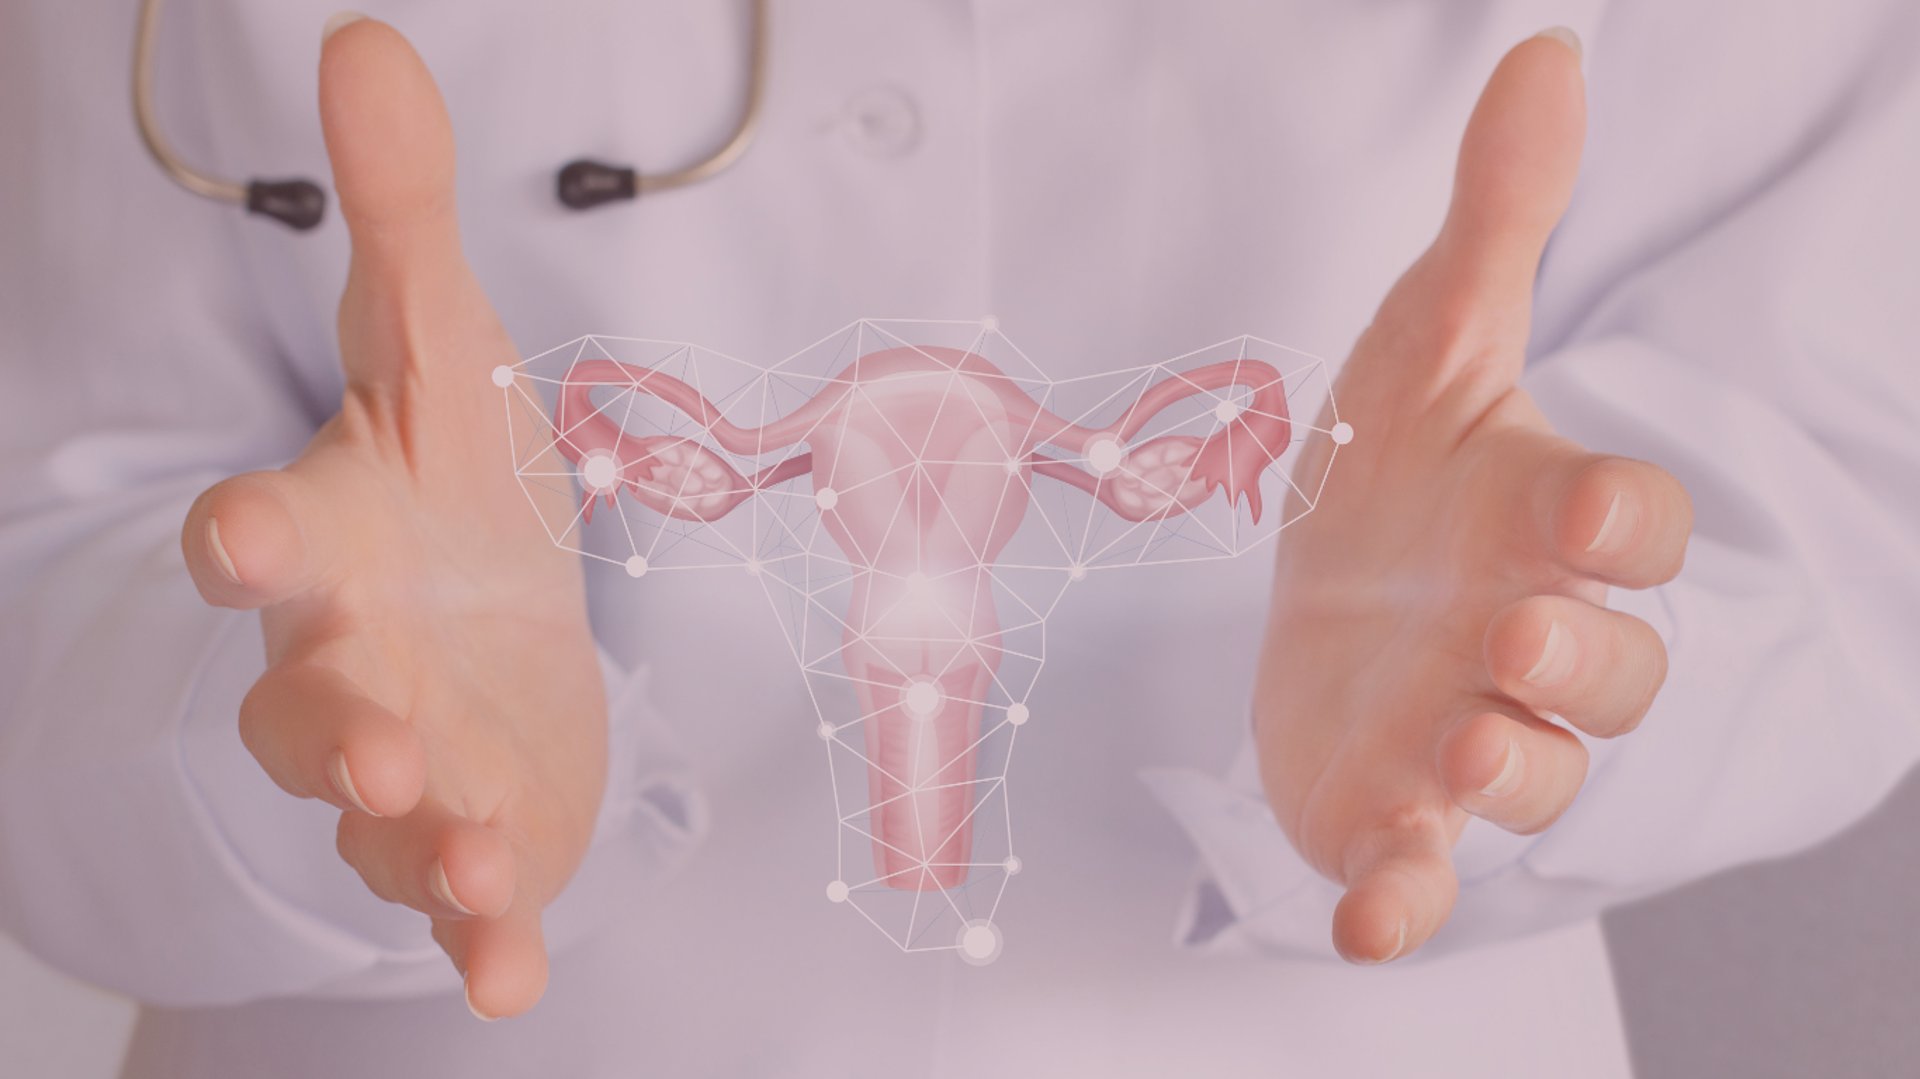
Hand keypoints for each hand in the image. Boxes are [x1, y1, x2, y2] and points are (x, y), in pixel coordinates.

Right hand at [180, 20, 603, 1018]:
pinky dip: (480, 939)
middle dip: (331, 716)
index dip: (252, 533)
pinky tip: (513, 981)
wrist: (489, 608)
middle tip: (371, 732)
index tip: (244, 531)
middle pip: (307, 699)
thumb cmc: (447, 484)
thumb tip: (373, 37)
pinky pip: (460, 896)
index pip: (267, 536)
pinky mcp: (467, 826)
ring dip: (417, 834)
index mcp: (329, 540)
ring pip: (381, 810)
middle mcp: (345, 659)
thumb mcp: (437, 344)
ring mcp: (402, 759)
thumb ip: (402, 217)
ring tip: (469, 853)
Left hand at [1255, 31, 1692, 962]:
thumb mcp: (1428, 345)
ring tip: (1454, 752)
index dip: (1622, 522)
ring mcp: (1466, 735)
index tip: (1590, 508)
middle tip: (1519, 636)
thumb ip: (1493, 226)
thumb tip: (1542, 53)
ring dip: (1499, 773)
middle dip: (1578, 657)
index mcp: (1543, 524)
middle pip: (1606, 667)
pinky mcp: (1391, 816)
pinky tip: (1368, 923)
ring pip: (1526, 773)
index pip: (1630, 530)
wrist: (1326, 589)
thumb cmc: (1399, 476)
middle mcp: (1526, 639)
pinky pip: (1417, 874)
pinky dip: (1402, 902)